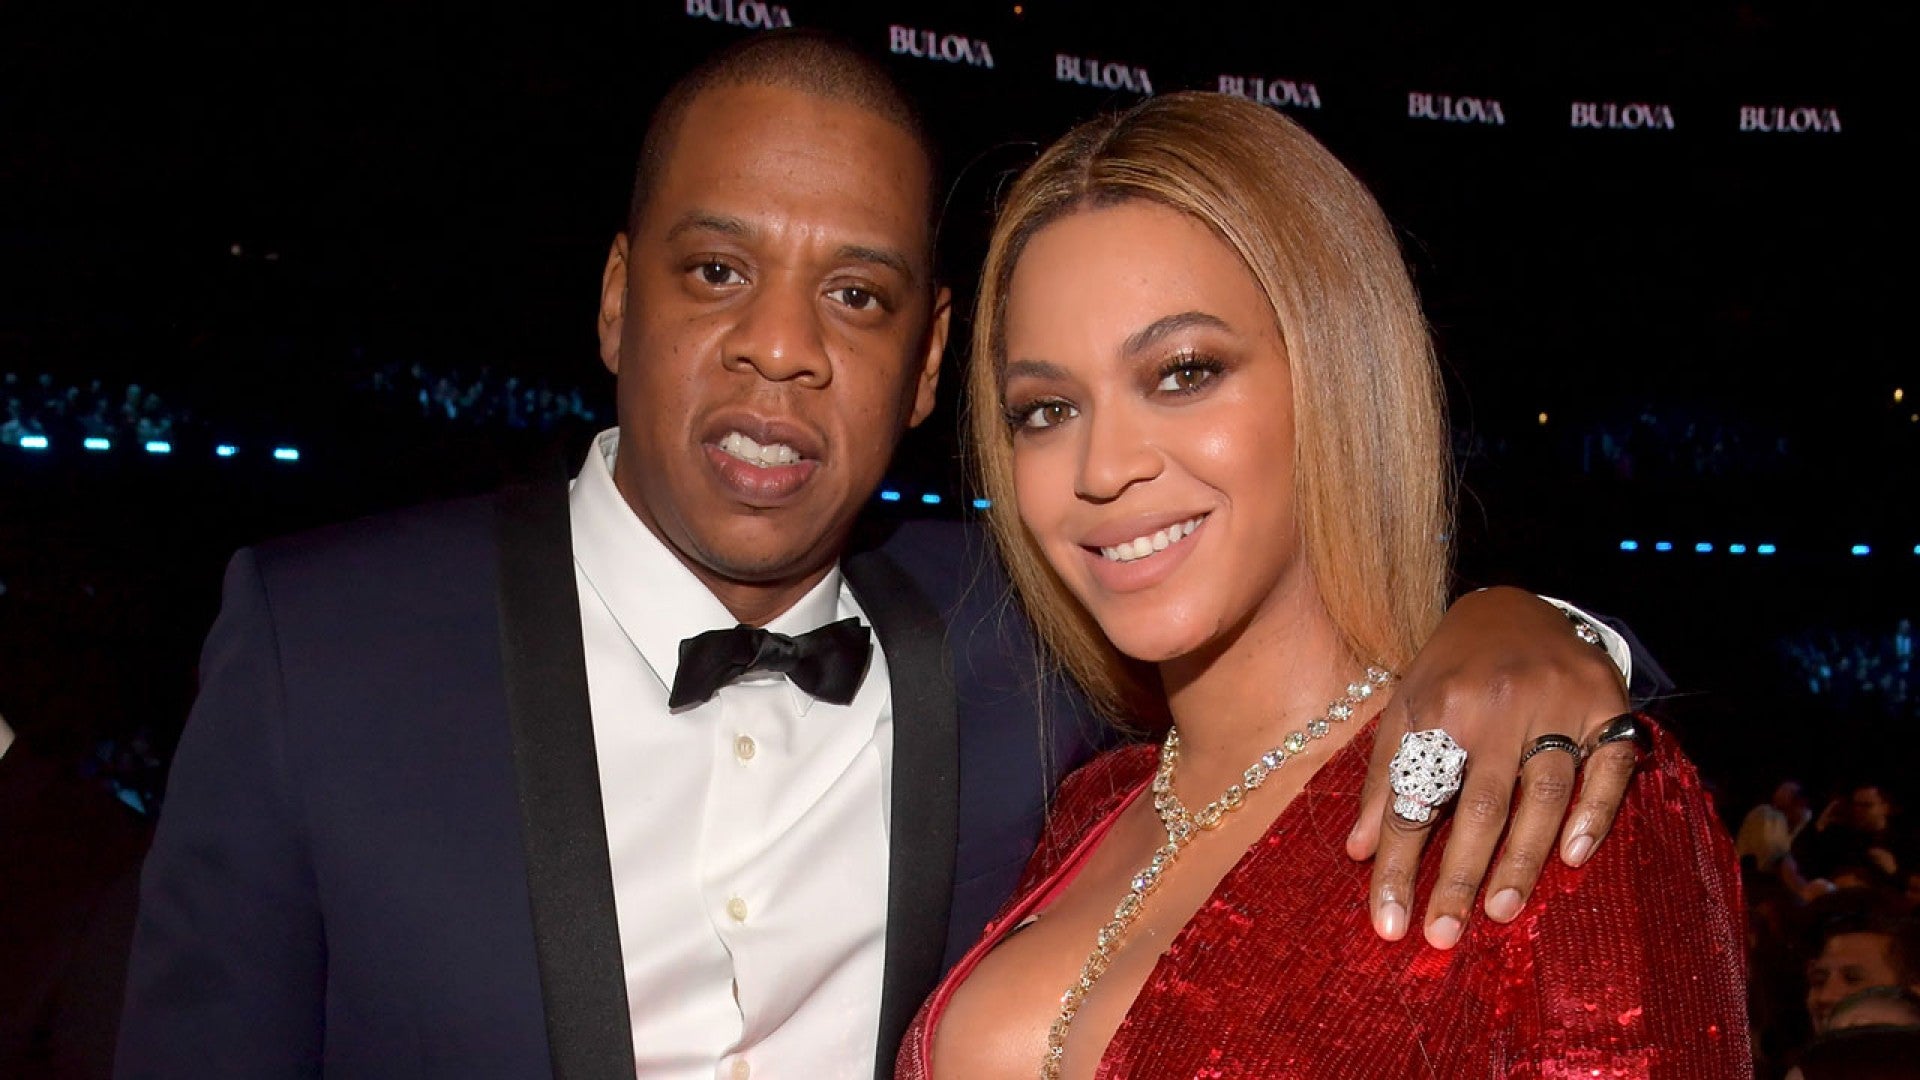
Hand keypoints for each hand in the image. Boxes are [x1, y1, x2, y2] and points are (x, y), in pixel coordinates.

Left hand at [1345, 587, 1631, 947]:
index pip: (1414, 797)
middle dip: (1457, 876)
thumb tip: (1359, 851)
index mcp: (1440, 704)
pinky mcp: (1608, 704)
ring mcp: (1558, 702)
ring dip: (1523, 859)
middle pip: (1479, 804)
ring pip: (1543, 793)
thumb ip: (1383, 775)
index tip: (1389, 922)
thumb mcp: (1404, 705)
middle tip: (1443, 934)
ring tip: (1500, 910)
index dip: (1398, 863)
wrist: (1517, 603)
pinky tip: (1574, 858)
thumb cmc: (1452, 667)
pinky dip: (1593, 814)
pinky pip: (1607, 768)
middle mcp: (1498, 704)